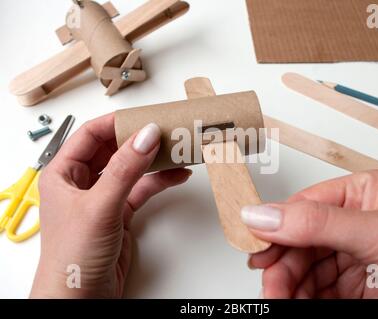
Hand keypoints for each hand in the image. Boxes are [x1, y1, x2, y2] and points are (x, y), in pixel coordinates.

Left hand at [31, 113, 190, 297]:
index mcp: (63, 173)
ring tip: (177, 149)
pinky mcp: (120, 213)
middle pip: (114, 150)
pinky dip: (160, 181)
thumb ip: (125, 169)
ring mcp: (103, 197)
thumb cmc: (72, 257)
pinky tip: (177, 175)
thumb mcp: (99, 206)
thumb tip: (145, 136)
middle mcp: (82, 182)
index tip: (145, 117)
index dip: (118, 123)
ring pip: (132, 169)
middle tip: (166, 130)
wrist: (82, 299)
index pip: (91, 135)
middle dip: (140, 140)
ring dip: (154, 160)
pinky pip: (142, 189)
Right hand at [241, 171, 377, 298]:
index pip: (303, 206)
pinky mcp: (352, 286)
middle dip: (282, 264)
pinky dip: (301, 298)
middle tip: (270, 285)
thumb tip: (262, 214)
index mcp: (359, 195)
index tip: (254, 247)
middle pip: (298, 241)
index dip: (275, 226)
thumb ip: (317, 223)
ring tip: (281, 299)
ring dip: (288, 286)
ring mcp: (350, 256)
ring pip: (303, 268)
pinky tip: (296, 302)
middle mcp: (352, 222)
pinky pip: (315, 289)